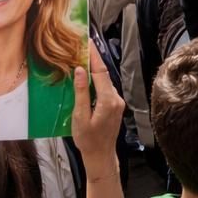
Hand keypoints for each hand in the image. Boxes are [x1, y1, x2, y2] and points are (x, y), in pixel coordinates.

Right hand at [70, 41, 125, 168]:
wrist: (101, 156)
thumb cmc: (88, 140)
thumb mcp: (80, 117)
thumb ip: (81, 93)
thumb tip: (80, 70)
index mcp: (108, 100)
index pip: (100, 72)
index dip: (93, 56)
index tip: (87, 42)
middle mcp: (116, 99)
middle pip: (104, 74)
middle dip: (93, 60)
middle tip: (81, 47)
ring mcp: (117, 102)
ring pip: (105, 81)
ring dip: (95, 70)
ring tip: (82, 58)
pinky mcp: (115, 106)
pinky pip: (105, 89)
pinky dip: (97, 81)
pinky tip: (87, 77)